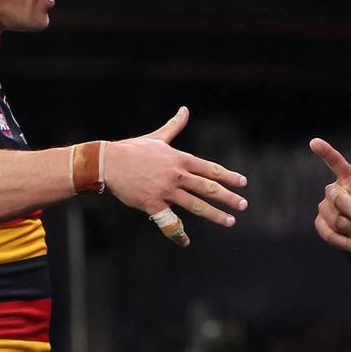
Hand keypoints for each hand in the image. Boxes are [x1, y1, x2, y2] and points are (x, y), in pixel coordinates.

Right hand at [106, 107, 247, 229]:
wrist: (108, 163)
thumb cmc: (133, 149)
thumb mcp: (158, 137)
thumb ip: (175, 126)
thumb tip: (185, 110)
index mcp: (180, 159)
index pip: (210, 168)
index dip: (229, 176)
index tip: (243, 183)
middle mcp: (176, 175)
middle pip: (208, 187)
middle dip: (228, 197)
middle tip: (243, 205)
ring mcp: (165, 190)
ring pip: (195, 205)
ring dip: (215, 214)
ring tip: (230, 221)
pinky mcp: (152, 204)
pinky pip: (169, 221)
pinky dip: (178, 233)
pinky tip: (186, 241)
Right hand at [309, 138, 350, 253]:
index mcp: (348, 178)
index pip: (336, 162)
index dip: (325, 152)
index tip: (314, 142)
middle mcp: (332, 190)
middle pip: (341, 201)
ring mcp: (324, 208)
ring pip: (339, 222)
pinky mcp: (321, 225)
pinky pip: (332, 236)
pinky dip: (349, 244)